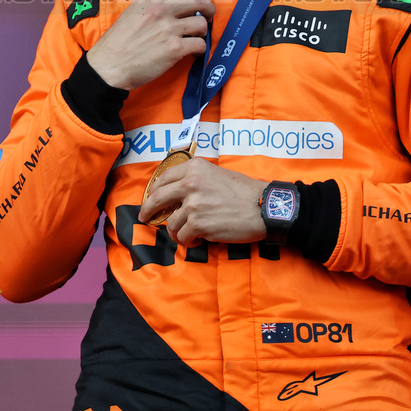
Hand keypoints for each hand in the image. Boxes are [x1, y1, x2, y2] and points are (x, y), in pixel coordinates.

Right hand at [86, 0, 212, 90]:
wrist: (109, 66)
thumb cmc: (118, 42)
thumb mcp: (132, 12)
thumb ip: (153, 5)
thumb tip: (178, 5)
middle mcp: (160, 9)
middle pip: (198, 0)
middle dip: (209, 8)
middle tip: (208, 16)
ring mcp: (168, 28)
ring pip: (201, 23)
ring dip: (202, 31)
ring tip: (195, 38)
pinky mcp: (174, 48)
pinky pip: (199, 44)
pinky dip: (200, 49)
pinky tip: (193, 53)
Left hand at [137, 158, 267, 245]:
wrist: (265, 207)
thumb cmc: (245, 192)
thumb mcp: (217, 174)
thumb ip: (196, 179)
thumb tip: (176, 193)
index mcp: (194, 168)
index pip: (163, 178)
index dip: (153, 191)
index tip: (150, 198)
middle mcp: (190, 183)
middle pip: (157, 198)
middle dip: (147, 210)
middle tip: (145, 218)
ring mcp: (192, 205)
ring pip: (171, 223)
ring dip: (176, 232)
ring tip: (188, 235)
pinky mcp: (198, 224)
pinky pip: (183, 236)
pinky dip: (188, 241)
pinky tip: (198, 241)